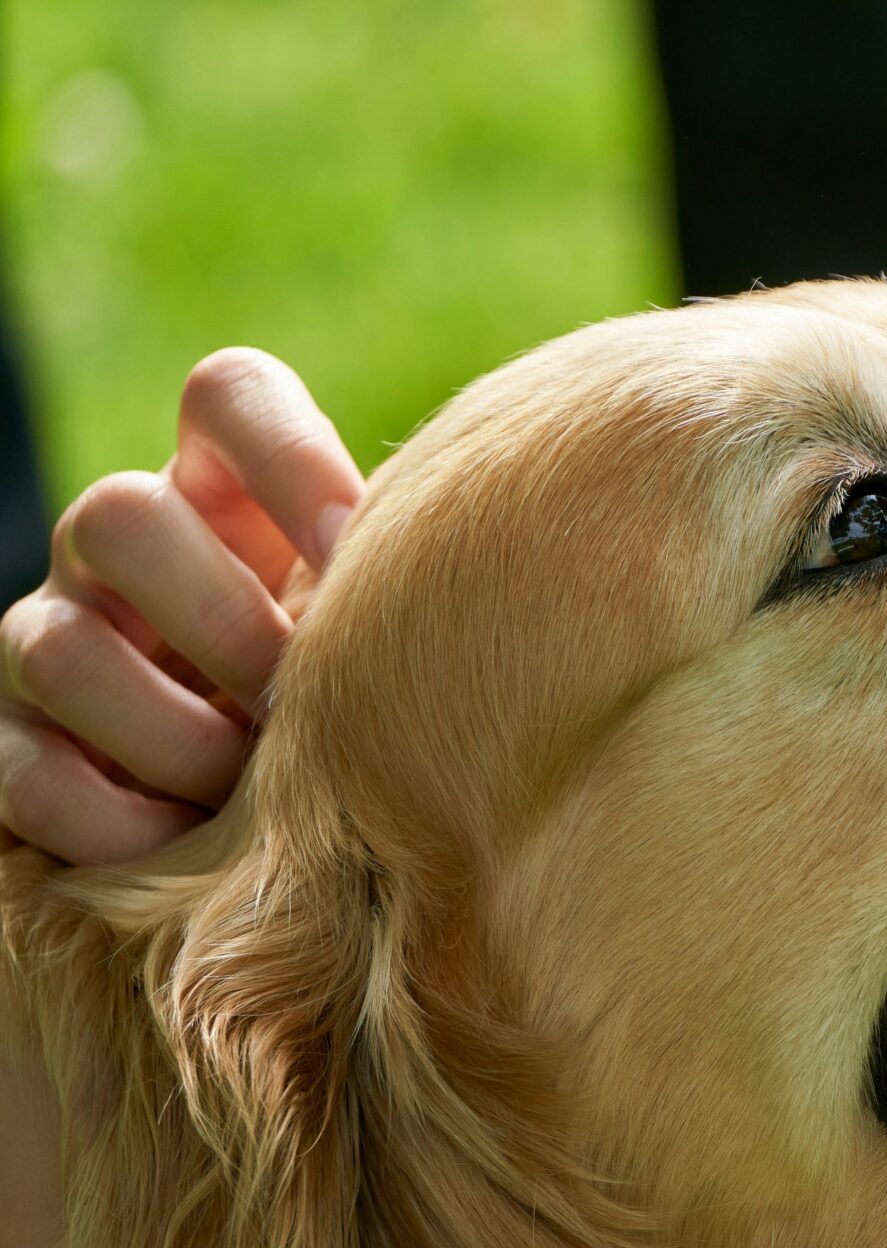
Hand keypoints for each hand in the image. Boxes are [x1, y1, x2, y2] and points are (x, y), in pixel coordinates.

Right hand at [0, 349, 360, 862]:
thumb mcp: (389, 638)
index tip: (353, 545)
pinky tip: (183, 848)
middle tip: (296, 701)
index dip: (287, 456)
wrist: (262, 816)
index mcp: (228, 496)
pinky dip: (109, 819)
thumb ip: (410, 599)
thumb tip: (475, 603)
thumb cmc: (357, 707)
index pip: (229, 396)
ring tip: (250, 791)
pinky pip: (24, 768)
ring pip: (61, 648)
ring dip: (175, 736)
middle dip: (221, 623)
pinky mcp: (14, 743)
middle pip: (119, 514)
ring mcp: (52, 636)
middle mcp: (122, 546)